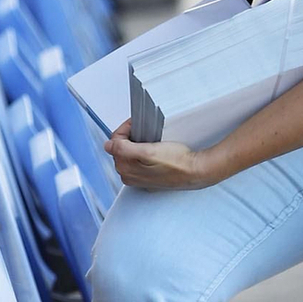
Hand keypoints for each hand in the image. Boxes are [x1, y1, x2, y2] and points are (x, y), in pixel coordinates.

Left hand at [107, 122, 222, 191]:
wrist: (194, 171)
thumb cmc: (176, 162)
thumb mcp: (147, 151)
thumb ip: (122, 148)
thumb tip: (108, 145)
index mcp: (125, 168)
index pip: (114, 142)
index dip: (125, 130)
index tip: (136, 124)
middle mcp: (129, 175)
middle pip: (121, 148)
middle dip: (130, 137)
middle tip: (145, 132)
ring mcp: (139, 177)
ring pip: (130, 153)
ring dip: (137, 144)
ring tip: (151, 140)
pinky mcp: (149, 176)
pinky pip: (140, 160)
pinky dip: (144, 152)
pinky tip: (155, 149)